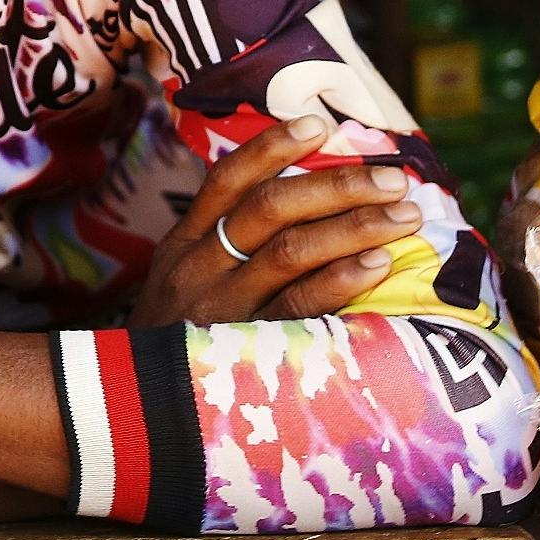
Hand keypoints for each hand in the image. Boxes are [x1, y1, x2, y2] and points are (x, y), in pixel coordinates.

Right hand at [128, 116, 423, 328]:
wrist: (136, 415)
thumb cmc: (177, 341)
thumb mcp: (179, 282)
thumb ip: (223, 242)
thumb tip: (303, 199)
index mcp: (183, 243)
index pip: (227, 179)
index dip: (273, 147)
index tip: (320, 124)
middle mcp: (199, 269)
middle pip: (270, 208)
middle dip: (337, 185)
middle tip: (393, 177)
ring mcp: (222, 310)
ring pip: (291, 250)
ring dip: (355, 225)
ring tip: (404, 214)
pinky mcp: (247, 351)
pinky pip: (300, 308)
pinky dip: (341, 279)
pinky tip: (378, 263)